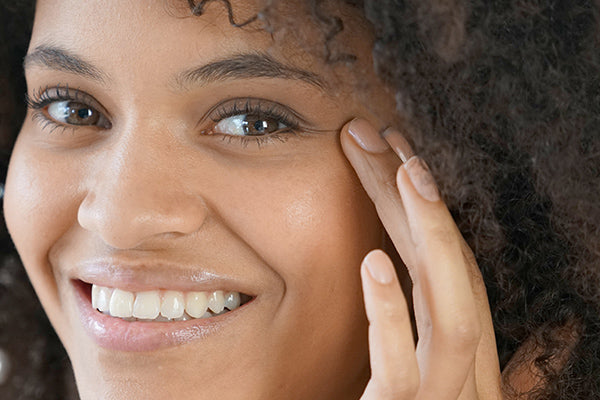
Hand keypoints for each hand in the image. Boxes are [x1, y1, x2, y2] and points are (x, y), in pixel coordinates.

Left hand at [341, 119, 502, 399]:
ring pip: (450, 308)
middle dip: (422, 201)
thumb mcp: (431, 384)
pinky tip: (374, 265)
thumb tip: (469, 306)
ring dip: (429, 237)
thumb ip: (439, 343)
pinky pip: (401, 367)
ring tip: (407, 175)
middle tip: (386, 135)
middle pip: (451, 269)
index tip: (398, 154)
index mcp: (465, 355)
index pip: (451, 267)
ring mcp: (442, 396)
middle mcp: (468, 370)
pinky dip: (393, 313)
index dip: (431, 209)